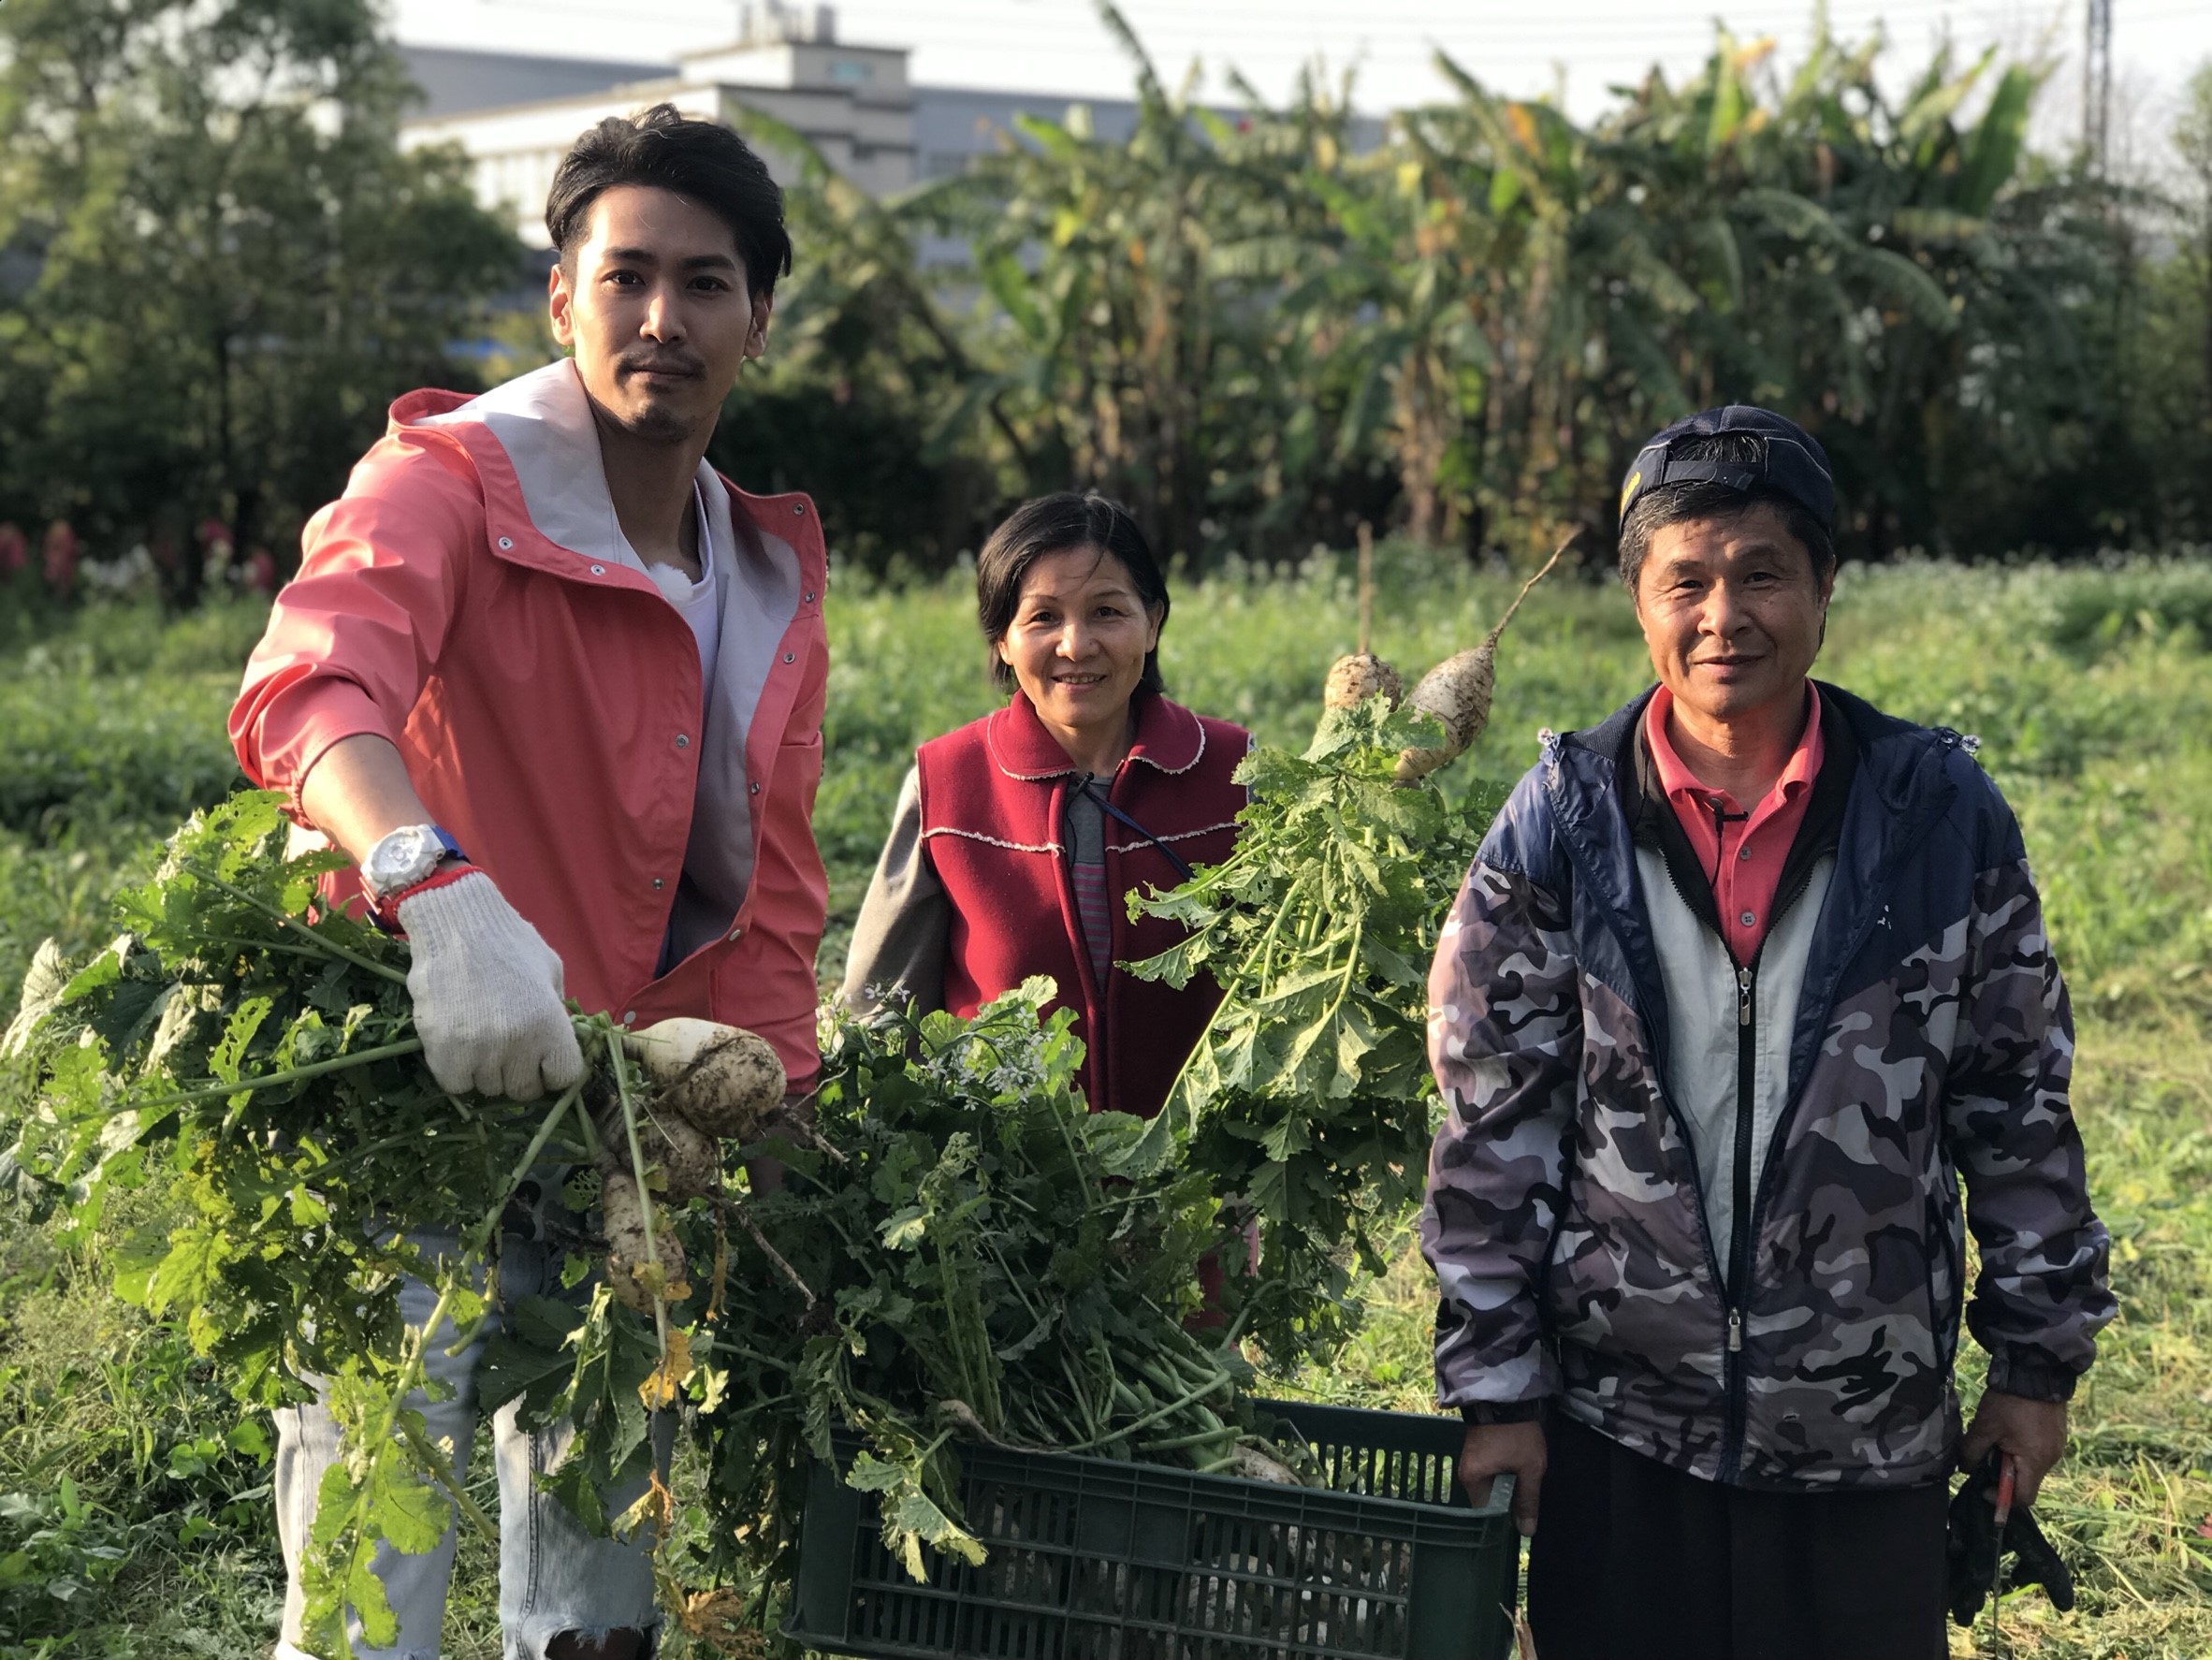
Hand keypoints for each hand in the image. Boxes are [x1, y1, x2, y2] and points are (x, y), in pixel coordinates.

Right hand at [397, 871, 584, 1100]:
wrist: (456, 924)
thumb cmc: (508, 943)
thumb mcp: (550, 971)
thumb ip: (557, 1010)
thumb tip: (558, 1042)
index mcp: (549, 1025)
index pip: (563, 1078)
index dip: (553, 1072)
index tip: (544, 1064)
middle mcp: (517, 1044)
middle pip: (524, 1090)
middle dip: (519, 1075)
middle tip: (509, 1052)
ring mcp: (478, 1050)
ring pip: (488, 1089)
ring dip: (487, 1073)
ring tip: (481, 1042)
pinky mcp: (442, 1051)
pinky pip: (455, 1083)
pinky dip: (457, 1072)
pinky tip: (459, 1048)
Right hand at [1458, 1418, 1545, 1536]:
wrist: (1509, 1395)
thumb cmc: (1518, 1434)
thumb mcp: (1530, 1469)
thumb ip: (1528, 1501)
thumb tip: (1526, 1532)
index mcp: (1473, 1478)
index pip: (1485, 1512)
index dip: (1503, 1518)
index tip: (1521, 1518)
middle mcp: (1465, 1470)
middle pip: (1487, 1498)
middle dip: (1507, 1502)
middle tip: (1528, 1501)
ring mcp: (1470, 1458)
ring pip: (1490, 1485)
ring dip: (1507, 1487)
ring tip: (1525, 1484)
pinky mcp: (1477, 1449)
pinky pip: (1489, 1472)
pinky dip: (1503, 1475)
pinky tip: (1518, 1471)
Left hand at [1961, 1389, 2067, 1506]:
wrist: (2036, 1371)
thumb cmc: (2010, 1402)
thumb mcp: (1984, 1426)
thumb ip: (1972, 1452)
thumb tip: (1966, 1469)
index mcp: (2036, 1462)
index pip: (2024, 1498)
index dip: (2001, 1498)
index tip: (1983, 1486)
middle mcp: (2051, 1459)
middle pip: (2026, 1481)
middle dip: (2003, 1474)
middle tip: (1986, 1455)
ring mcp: (2056, 1446)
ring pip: (2030, 1464)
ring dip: (2012, 1459)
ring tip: (1997, 1437)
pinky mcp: (2056, 1434)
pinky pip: (2037, 1450)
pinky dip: (2022, 1448)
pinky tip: (2009, 1429)